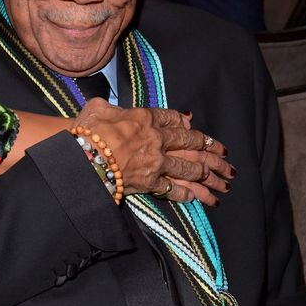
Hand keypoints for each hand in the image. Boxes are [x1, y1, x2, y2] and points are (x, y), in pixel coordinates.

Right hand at [74, 100, 232, 206]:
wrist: (81, 159)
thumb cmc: (85, 132)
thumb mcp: (97, 109)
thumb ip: (109, 106)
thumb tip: (110, 106)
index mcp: (144, 118)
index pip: (172, 119)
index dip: (185, 124)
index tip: (194, 128)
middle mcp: (156, 139)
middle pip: (190, 143)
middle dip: (211, 148)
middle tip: (224, 154)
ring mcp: (156, 162)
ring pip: (190, 168)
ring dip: (209, 174)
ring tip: (223, 180)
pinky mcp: (151, 183)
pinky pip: (175, 189)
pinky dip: (189, 194)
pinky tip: (201, 198)